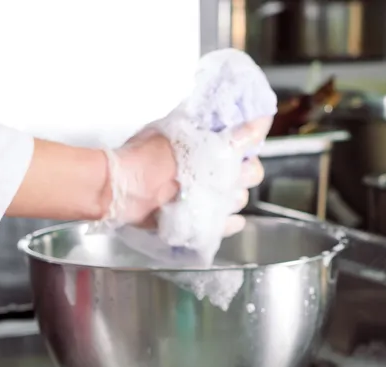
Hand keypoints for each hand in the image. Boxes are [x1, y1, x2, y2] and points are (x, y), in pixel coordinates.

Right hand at [103, 116, 270, 236]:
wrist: (127, 188)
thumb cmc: (142, 156)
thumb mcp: (167, 128)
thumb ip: (190, 127)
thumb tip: (196, 122)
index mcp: (221, 149)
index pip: (252, 134)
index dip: (258, 125)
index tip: (259, 121)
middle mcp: (227, 178)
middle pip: (254, 171)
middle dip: (246, 164)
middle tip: (233, 160)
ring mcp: (219, 204)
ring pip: (241, 198)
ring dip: (234, 191)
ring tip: (220, 187)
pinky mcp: (207, 226)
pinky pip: (230, 224)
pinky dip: (230, 219)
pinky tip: (226, 214)